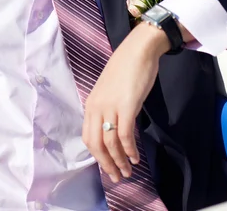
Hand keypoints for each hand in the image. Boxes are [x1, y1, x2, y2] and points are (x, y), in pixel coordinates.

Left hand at [82, 22, 170, 182]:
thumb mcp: (110, 90)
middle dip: (106, 164)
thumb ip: (108, 108)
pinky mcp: (127, 106)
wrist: (138, 49)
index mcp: (91, 103)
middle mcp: (97, 106)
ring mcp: (111, 106)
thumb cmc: (126, 67)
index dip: (97, 155)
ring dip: (119, 161)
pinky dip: (129, 149)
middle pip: (96, 144)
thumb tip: (113, 128)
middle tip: (117, 177)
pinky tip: (135, 157)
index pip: (87, 137)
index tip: (107, 166)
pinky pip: (125, 135)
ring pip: (110, 143)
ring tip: (128, 171)